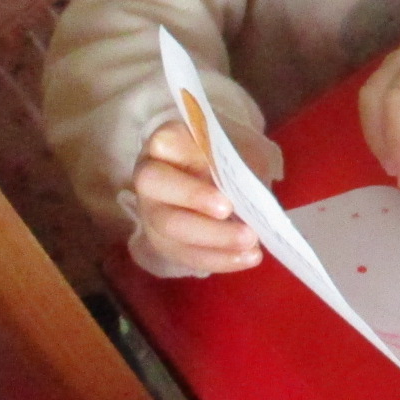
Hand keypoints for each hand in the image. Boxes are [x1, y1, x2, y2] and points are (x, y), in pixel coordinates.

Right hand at [130, 119, 260, 275]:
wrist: (227, 183)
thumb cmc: (232, 159)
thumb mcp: (243, 150)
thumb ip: (243, 163)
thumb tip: (248, 189)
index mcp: (167, 141)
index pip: (165, 142)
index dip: (186, 153)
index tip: (216, 165)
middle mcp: (149, 174)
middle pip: (156, 185)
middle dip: (193, 198)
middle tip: (229, 208)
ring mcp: (150, 210)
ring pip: (168, 227)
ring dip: (212, 238)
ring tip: (250, 242)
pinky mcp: (161, 242)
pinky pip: (183, 255)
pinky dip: (217, 258)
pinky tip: (246, 258)